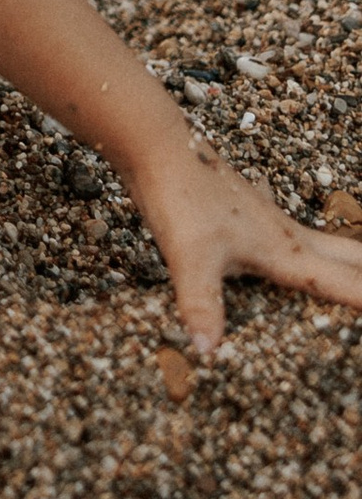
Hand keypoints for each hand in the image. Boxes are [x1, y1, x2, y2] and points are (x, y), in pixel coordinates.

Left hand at [133, 139, 361, 352]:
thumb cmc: (179, 198)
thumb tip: (208, 352)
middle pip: (348, 256)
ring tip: (357, 275)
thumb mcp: (190, 258)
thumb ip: (202, 303)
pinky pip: (290, 236)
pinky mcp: (245, 213)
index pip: (348, 284)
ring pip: (322, 244)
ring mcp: (266, 221)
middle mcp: (286, 236)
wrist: (156, 146)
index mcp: (287, 252)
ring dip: (346, 261)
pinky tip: (293, 249)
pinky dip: (308, 249)